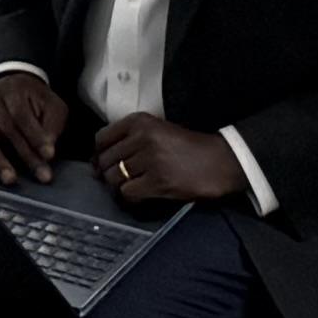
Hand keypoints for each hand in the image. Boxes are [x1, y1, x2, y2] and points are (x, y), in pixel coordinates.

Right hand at [0, 72, 71, 185]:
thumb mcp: (51, 106)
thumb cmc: (34, 102)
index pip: (21, 114)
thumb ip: (52, 125)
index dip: (35, 135)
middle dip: (24, 154)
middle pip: (5, 127)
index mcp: (12, 88)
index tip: (49, 155)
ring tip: (10, 178)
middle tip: (40, 174)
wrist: (12, 91)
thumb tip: (47, 149)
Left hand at [95, 116, 244, 208]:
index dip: (99, 154)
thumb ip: (131, 138)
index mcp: (140, 121)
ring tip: (130, 186)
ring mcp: (150, 160)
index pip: (102, 138)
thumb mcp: (158, 130)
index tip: (102, 163)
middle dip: (107, 172)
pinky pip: (128, 192)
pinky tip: (140, 194)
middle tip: (116, 180)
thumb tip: (100, 159)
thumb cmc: (188, 147)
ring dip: (118, 186)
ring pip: (114, 177)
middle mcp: (142, 137)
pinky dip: (130, 196)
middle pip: (106, 160)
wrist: (218, 161)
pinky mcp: (158, 181)